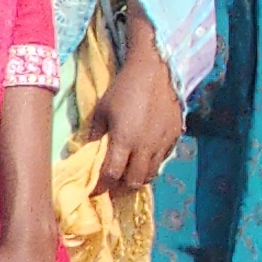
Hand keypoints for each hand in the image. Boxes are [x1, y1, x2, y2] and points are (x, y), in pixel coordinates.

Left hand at [91, 36, 182, 196]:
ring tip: (128, 174)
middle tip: (112, 186)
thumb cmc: (123, 89)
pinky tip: (144, 157)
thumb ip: (94, 134)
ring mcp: (162, 142)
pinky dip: (152, 164)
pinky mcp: (175, 136)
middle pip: (134, 181)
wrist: (155, 71)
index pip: (111, 175)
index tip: (94, 190)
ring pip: (151, 174)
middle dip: (121, 188)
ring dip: (137, 178)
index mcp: (124, 140)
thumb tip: (86, 153)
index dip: (101, 187)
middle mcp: (145, 146)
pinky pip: (163, 159)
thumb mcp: (101, 110)